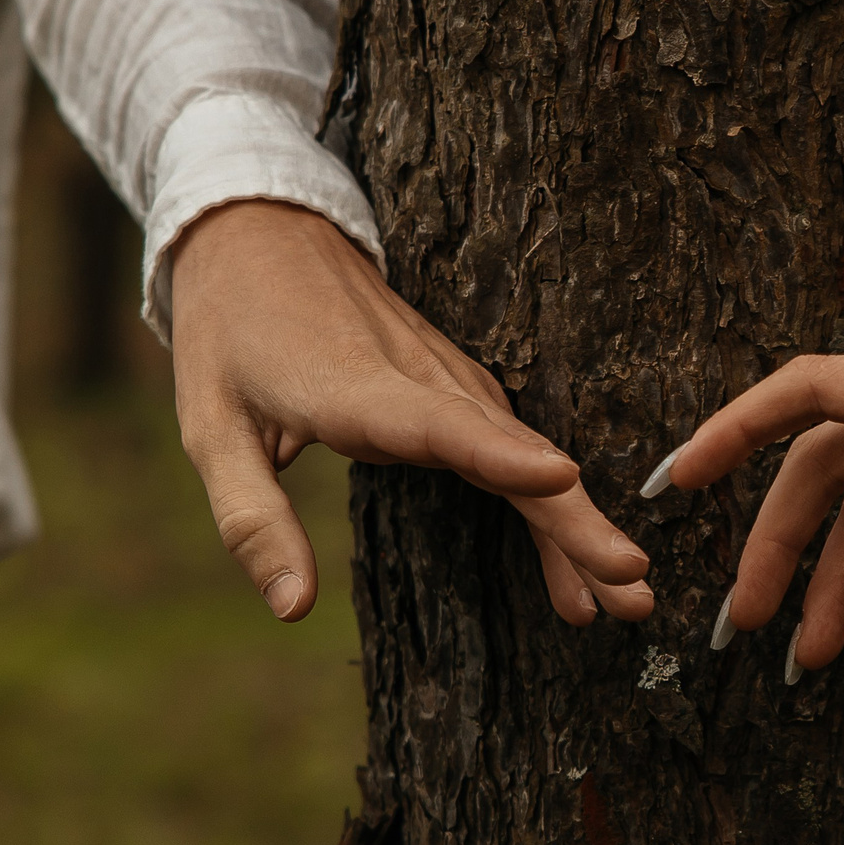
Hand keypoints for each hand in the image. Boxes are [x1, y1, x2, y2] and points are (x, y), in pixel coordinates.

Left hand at [169, 199, 653, 623]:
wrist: (262, 234)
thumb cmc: (230, 336)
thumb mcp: (211, 430)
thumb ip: (253, 520)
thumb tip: (293, 610)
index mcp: (356, 387)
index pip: (437, 423)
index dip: (500, 452)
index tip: (562, 478)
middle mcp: (422, 380)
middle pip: (513, 452)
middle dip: (575, 520)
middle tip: (632, 582)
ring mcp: (452, 382)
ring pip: (530, 460)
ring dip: (580, 529)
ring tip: (628, 602)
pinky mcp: (462, 392)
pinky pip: (518, 456)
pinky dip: (552, 512)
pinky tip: (575, 574)